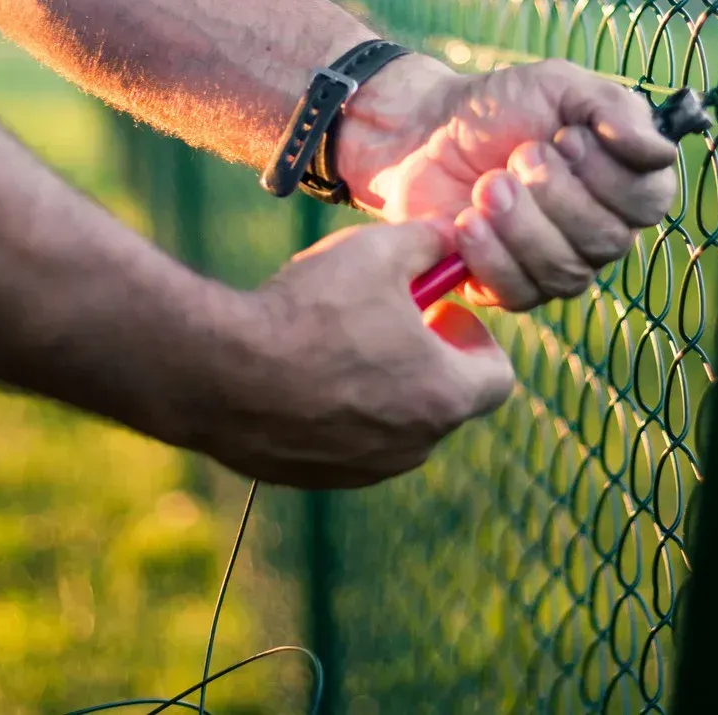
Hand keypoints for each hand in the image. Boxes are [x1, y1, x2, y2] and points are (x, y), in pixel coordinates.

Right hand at [204, 218, 515, 487]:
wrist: (218, 372)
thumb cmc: (308, 310)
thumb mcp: (379, 250)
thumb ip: (430, 242)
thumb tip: (447, 238)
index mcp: (445, 396)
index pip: (499, 377)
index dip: (477, 337)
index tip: (439, 311)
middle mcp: (415, 446)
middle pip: (446, 400)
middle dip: (428, 357)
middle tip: (388, 320)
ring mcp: (367, 469)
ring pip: (397, 424)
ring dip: (385, 386)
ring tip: (339, 343)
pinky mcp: (320, 479)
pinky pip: (350, 442)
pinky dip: (340, 413)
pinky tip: (301, 373)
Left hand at [335, 56, 679, 309]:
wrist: (424, 130)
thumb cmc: (499, 106)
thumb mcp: (559, 85)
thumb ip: (613, 108)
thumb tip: (660, 151)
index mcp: (623, 182)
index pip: (650, 202)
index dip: (609, 174)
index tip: (565, 137)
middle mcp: (598, 231)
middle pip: (607, 242)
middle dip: (557, 195)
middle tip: (518, 155)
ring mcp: (555, 264)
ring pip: (565, 272)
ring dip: (521, 223)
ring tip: (486, 184)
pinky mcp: (508, 286)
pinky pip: (519, 293)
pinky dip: (491, 255)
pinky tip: (466, 222)